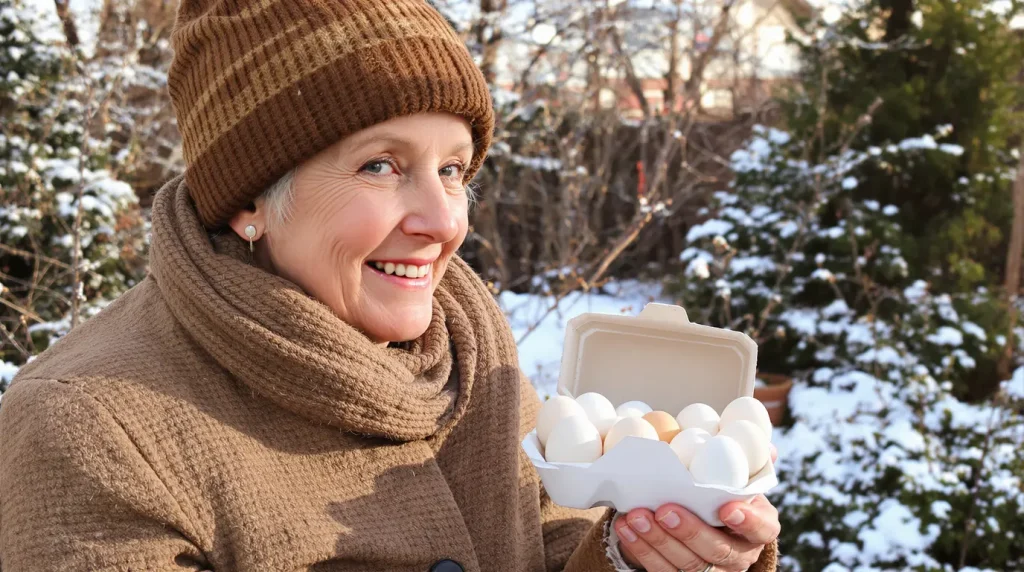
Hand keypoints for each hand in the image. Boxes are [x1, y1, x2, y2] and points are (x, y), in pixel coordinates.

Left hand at [615, 444, 779, 571]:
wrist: (703, 519)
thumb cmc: (722, 493)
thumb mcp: (740, 477)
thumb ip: (750, 462)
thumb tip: (765, 446)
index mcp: (760, 527)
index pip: (763, 530)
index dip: (747, 522)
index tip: (727, 509)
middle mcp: (739, 555)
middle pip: (718, 551)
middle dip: (689, 532)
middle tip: (664, 510)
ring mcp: (712, 571)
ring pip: (687, 566)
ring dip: (657, 541)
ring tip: (635, 517)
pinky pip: (662, 570)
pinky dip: (641, 549)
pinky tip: (626, 528)